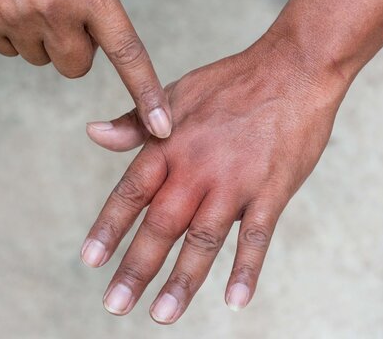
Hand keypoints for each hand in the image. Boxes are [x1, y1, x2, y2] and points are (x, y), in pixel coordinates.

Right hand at [0, 0, 171, 137]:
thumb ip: (99, 5)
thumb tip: (111, 46)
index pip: (128, 54)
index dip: (147, 93)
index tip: (161, 125)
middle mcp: (53, 8)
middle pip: (77, 67)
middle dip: (75, 47)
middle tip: (64, 10)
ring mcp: (14, 15)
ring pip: (42, 60)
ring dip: (43, 39)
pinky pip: (8, 50)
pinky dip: (13, 33)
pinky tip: (11, 2)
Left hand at [81, 32, 350, 322]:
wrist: (292, 68)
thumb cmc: (231, 82)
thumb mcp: (176, 93)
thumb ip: (135, 121)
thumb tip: (93, 133)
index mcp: (169, 145)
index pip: (130, 193)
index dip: (109, 227)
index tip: (90, 261)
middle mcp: (197, 168)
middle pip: (161, 225)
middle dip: (136, 268)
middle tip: (115, 305)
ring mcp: (236, 181)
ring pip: (203, 239)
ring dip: (182, 281)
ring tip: (162, 315)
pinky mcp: (272, 190)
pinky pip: (258, 237)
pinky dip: (246, 270)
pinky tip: (235, 301)